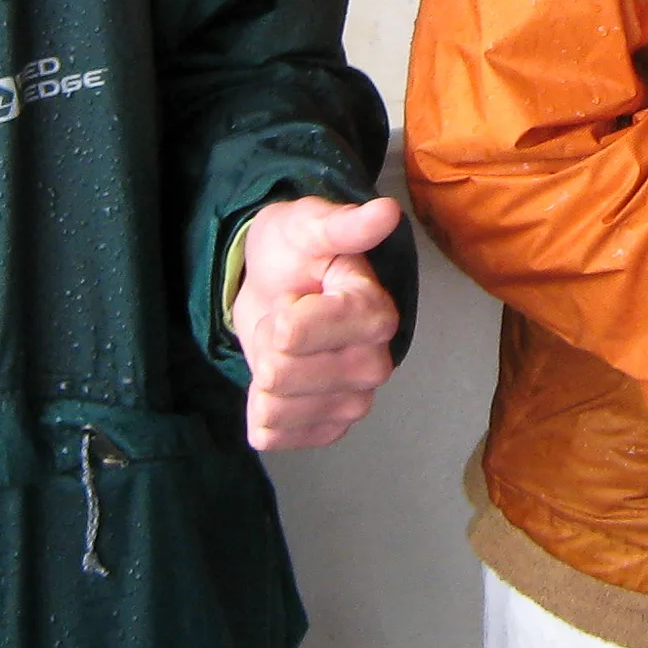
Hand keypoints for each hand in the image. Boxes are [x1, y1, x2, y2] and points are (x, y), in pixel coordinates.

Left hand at [232, 195, 404, 450]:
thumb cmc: (295, 251)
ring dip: (262, 377)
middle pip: (284, 373)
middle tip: (284, 318)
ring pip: (278, 409)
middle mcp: (374, 363)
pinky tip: (275, 384)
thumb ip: (343, 224)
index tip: (292, 296)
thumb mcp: (307, 225)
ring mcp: (353, 401)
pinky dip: (261, 412)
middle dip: (267, 343)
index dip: (280, 319)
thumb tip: (386, 211)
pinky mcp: (328, 429)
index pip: (300, 334)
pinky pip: (275, 436)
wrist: (277, 284)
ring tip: (282, 347)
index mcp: (374, 313)